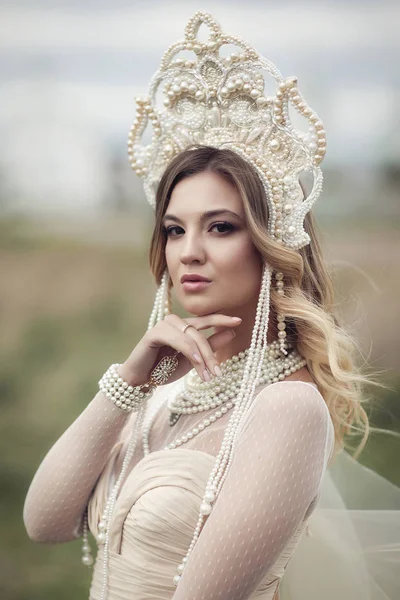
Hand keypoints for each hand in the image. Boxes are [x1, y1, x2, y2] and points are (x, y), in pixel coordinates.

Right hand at [119, 313, 241, 385]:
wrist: (141, 380)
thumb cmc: (165, 368)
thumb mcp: (193, 360)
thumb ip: (210, 346)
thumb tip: (232, 332)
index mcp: (184, 326)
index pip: (205, 320)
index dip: (221, 319)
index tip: (239, 321)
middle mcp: (174, 321)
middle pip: (200, 331)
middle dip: (211, 353)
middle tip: (218, 372)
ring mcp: (164, 325)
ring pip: (191, 336)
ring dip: (201, 356)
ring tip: (207, 375)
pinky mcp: (154, 332)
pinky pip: (177, 340)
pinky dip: (188, 350)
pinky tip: (195, 361)